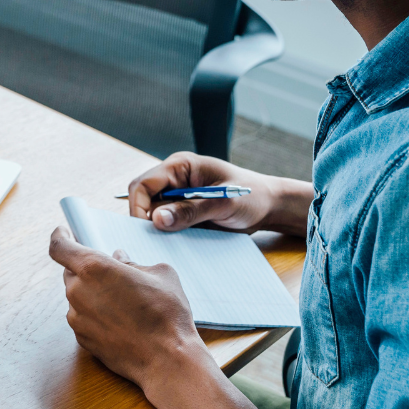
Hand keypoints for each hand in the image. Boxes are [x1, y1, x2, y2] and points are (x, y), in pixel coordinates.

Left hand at [50, 226, 201, 388]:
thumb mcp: (159, 273)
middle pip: (69, 271)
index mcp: (93, 267)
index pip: (60, 246)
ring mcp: (77, 318)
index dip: (60, 236)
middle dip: (85, 268)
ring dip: (92, 293)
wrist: (167, 359)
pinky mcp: (81, 339)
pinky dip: (95, 314)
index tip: (64, 231)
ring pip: (77, 296)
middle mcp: (78, 292)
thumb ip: (134, 262)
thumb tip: (121, 259)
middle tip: (109, 272)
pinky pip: (83, 317)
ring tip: (122, 301)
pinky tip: (120, 320)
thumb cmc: (166, 313)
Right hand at [128, 152, 309, 235]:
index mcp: (180, 166)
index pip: (143, 184)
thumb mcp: (223, 203)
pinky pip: (166, 223)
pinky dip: (168, 234)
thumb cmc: (251, 196)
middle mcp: (174, 179)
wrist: (269, 207)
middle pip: (143, 199)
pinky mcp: (183, 211)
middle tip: (159, 240)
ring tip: (171, 242)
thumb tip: (157, 220)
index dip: (139, 207)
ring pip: (152, 213)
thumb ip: (191, 211)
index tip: (147, 230)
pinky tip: (178, 243)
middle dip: (147, 219)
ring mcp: (178, 195)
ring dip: (158, 229)